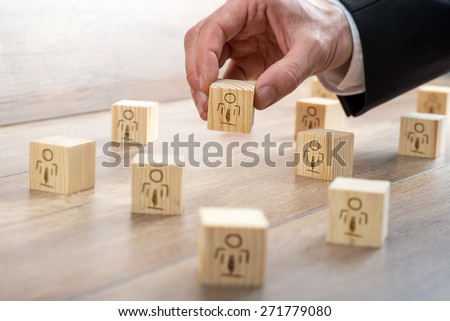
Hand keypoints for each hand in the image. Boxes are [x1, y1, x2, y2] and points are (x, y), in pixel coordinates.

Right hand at [184, 0, 352, 119]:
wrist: (334, 36)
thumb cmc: (323, 31)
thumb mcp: (312, 50)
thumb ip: (287, 74)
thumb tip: (257, 101)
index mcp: (249, 5)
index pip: (214, 27)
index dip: (204, 56)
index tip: (207, 85)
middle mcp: (237, 21)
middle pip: (200, 43)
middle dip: (197, 74)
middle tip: (205, 104)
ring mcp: (238, 41)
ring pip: (206, 60)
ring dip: (204, 87)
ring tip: (208, 112)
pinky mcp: (243, 59)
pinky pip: (224, 76)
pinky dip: (220, 93)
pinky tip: (222, 110)